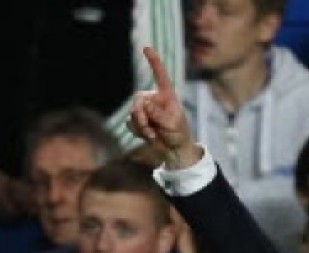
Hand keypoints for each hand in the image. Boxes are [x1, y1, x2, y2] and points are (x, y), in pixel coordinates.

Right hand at [129, 47, 200, 168]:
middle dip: (140, 114)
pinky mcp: (138, 121)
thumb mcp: (173, 124)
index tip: (147, 48)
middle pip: (138, 99)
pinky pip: (130, 123)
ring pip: (133, 113)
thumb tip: (145, 105)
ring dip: (140, 125)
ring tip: (152, 134)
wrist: (174, 150)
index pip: (160, 75)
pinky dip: (137, 131)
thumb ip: (159, 114)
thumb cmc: (178, 133)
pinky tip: (148, 136)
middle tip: (147, 126)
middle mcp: (153, 99)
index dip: (154, 61)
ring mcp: (145, 110)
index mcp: (166, 95)